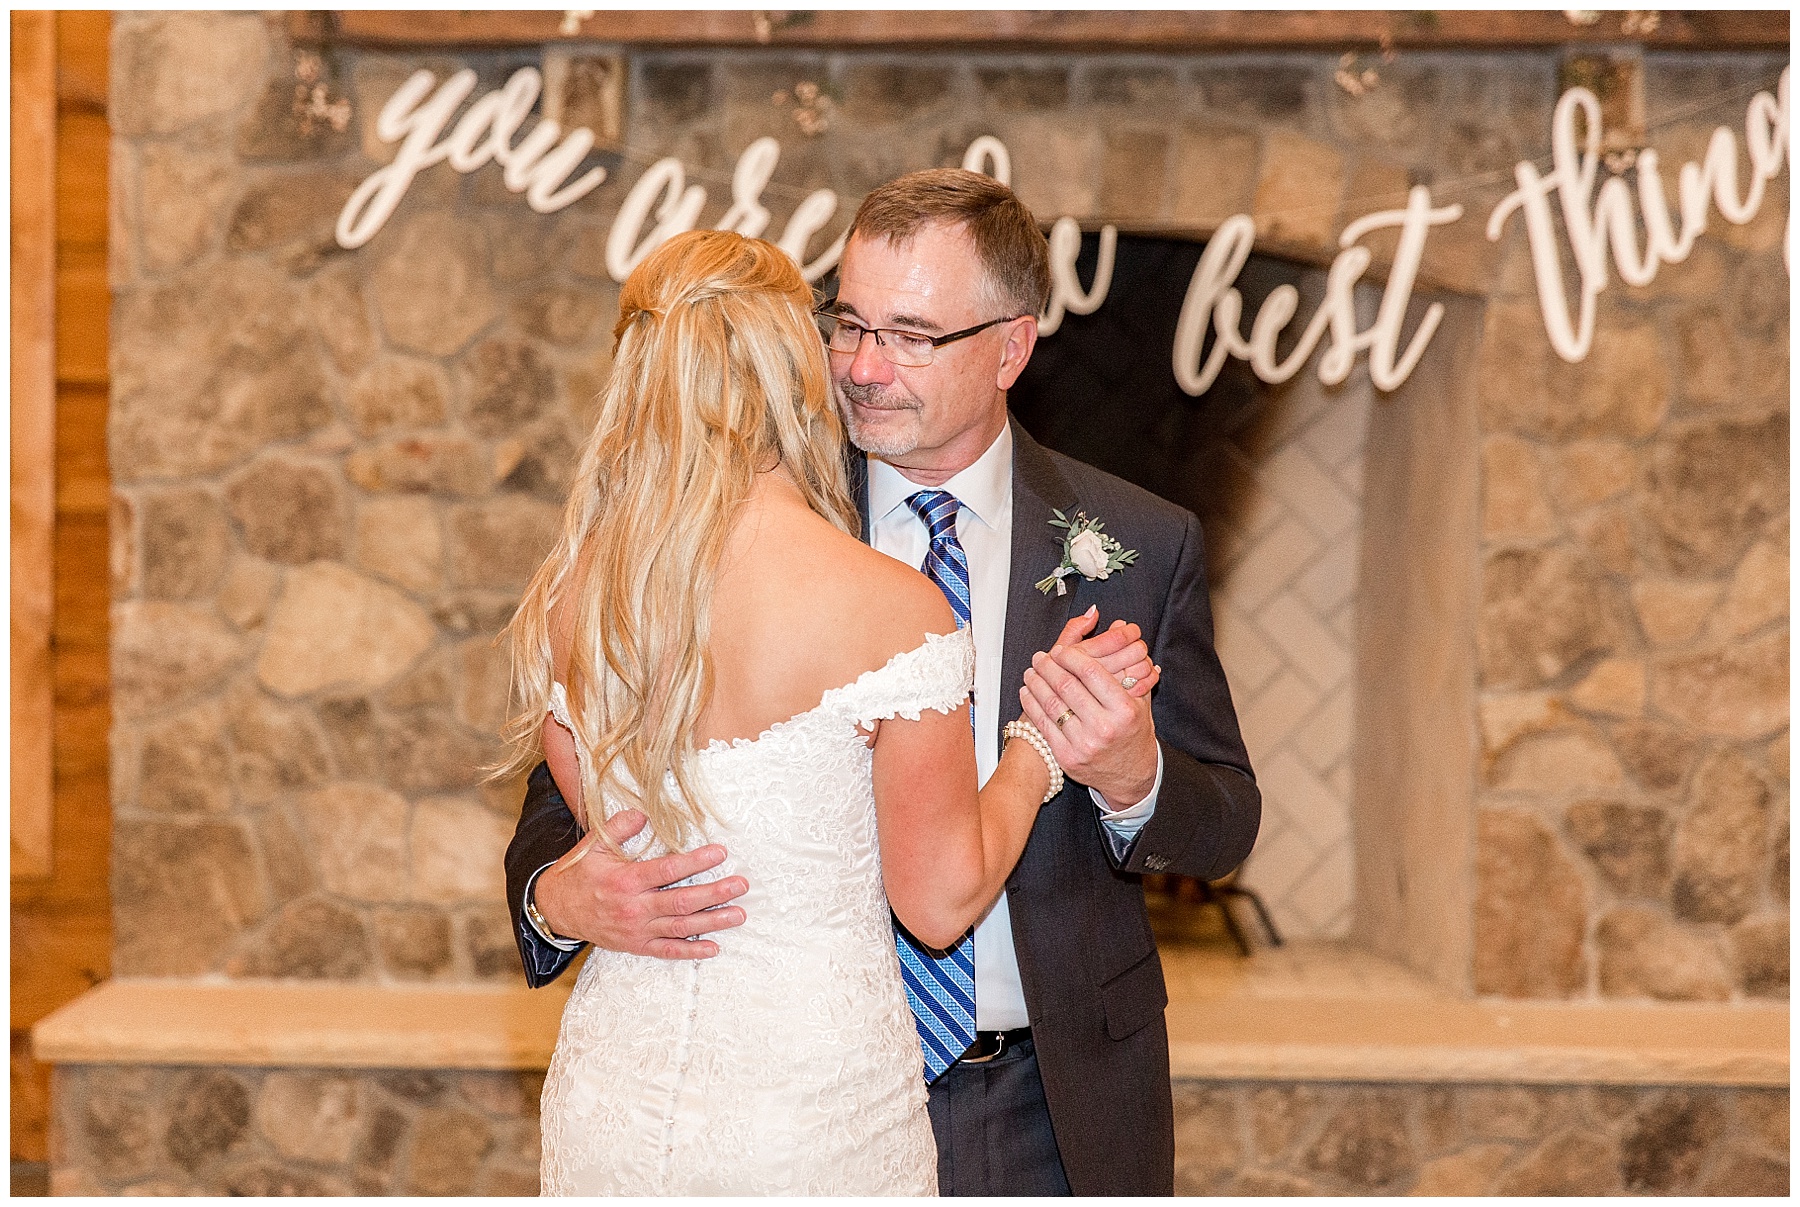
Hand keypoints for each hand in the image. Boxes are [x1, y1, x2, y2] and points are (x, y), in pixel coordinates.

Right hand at [533, 808, 748, 958]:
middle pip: (682, 901)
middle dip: (715, 894)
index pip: (668, 870)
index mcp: (626, 880)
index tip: (720, 853)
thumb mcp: (594, 845)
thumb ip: (620, 827)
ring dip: (712, 922)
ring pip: (680, 927)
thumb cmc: (579, 873)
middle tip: (741, 885)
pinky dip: (691, 951)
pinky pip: (667, 951)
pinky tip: (713, 947)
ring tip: (738, 914)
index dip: (696, 862)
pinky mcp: (636, 945)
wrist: (556, 909)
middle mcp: (634, 907)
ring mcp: (636, 930)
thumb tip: (644, 814)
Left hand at [1021, 614, 1160, 808]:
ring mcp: (1085, 745)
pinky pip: (1044, 725)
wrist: (1130, 775)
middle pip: (1067, 686)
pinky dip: (1031, 705)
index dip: (1070, 656)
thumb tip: (1117, 624)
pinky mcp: (1068, 758)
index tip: (1060, 649)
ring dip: (1036, 683)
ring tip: (1030, 670)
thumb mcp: (1138, 698)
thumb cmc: (1133, 731)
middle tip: (1039, 656)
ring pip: (1052, 705)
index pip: (1091, 672)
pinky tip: (1027, 692)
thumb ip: (1127, 662)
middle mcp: (1105, 727)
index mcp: (1125, 709)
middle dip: (1048, 667)